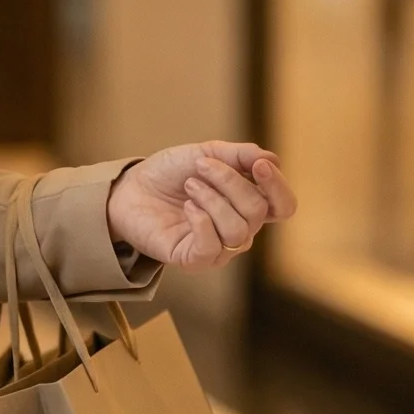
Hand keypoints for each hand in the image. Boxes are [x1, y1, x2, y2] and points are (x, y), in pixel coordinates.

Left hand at [106, 141, 295, 269]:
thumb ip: (239, 155)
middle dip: (230, 181)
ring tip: (189, 186)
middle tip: (200, 166)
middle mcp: (239, 229)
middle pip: (258, 211)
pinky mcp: (194, 260)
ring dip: (212, 199)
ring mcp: (218, 247)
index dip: (278, 187)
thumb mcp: (206, 153)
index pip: (282, 206)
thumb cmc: (170, 173)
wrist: (131, 188)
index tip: (258, 165)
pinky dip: (201, 221)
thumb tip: (272, 160)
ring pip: (238, 229)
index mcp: (247, 204)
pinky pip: (211, 247)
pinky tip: (187, 207)